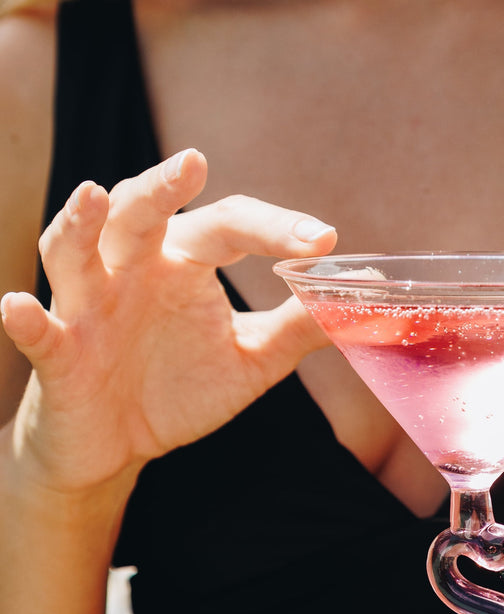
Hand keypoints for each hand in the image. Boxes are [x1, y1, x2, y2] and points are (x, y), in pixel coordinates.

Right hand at [0, 149, 336, 493]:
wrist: (117, 446)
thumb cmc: (180, 388)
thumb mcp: (251, 360)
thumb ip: (295, 330)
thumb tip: (354, 303)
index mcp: (183, 263)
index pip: (228, 227)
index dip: (274, 229)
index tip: (323, 240)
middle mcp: (133, 270)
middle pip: (141, 214)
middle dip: (162, 187)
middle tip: (193, 163)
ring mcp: (88, 307)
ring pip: (74, 253)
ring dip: (79, 226)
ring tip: (94, 198)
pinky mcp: (57, 353)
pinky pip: (36, 331)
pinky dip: (25, 320)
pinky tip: (18, 307)